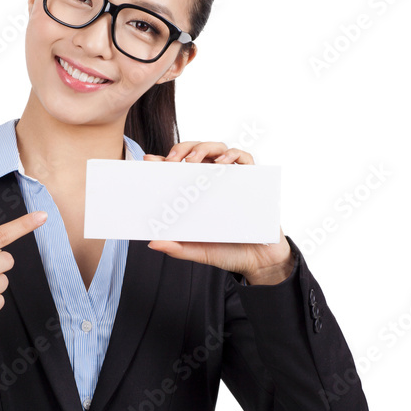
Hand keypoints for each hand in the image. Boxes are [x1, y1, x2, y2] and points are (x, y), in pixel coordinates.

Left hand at [143, 141, 292, 283]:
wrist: (259, 262)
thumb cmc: (228, 252)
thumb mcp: (199, 251)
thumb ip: (177, 248)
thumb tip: (152, 243)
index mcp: (198, 194)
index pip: (179, 170)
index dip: (165, 160)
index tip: (150, 159)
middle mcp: (214, 182)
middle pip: (197, 152)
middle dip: (183, 149)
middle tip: (172, 160)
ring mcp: (233, 179)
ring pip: (219, 149)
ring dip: (204, 148)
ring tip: (193, 160)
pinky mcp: (254, 181)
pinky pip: (245, 159)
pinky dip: (233, 155)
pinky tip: (222, 163)